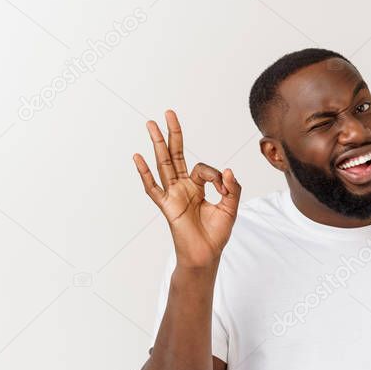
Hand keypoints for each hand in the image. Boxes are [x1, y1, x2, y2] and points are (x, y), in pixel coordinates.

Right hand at [133, 109, 241, 268]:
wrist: (206, 255)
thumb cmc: (216, 234)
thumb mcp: (230, 208)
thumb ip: (232, 188)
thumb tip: (229, 170)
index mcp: (197, 187)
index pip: (202, 168)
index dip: (215, 175)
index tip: (224, 187)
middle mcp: (182, 188)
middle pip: (175, 156)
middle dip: (172, 135)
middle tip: (168, 114)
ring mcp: (173, 195)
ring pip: (164, 165)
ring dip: (157, 144)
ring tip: (150, 125)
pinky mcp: (167, 206)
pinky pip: (153, 188)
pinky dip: (145, 173)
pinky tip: (138, 158)